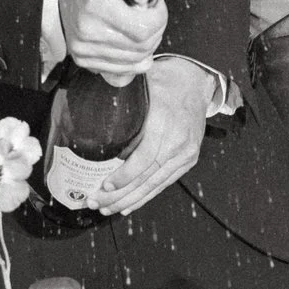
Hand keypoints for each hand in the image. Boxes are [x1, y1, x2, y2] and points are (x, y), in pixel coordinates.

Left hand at [44, 60, 211, 214]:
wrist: (196, 80)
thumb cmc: (166, 80)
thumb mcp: (143, 79)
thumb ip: (119, 89)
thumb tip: (91, 92)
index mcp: (166, 122)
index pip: (145, 157)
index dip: (125, 175)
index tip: (105, 185)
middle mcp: (179, 142)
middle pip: (148, 176)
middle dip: (120, 194)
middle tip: (95, 202)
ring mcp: (186, 154)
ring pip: (156, 184)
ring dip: (130, 200)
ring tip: (107, 209)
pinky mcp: (188, 160)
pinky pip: (165, 182)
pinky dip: (146, 195)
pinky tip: (129, 206)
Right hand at [56, 0, 170, 81]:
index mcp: (98, 6)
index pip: (143, 28)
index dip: (159, 18)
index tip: (156, 5)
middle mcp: (89, 32)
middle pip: (142, 47)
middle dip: (156, 31)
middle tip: (150, 15)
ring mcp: (84, 50)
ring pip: (134, 62)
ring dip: (146, 46)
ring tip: (139, 26)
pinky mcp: (82, 60)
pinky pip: (120, 72)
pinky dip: (133, 61)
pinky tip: (132, 46)